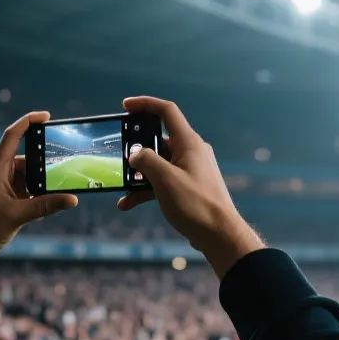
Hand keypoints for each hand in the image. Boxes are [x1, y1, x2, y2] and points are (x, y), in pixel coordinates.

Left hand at [0, 111, 77, 259]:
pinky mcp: (8, 197)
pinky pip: (28, 187)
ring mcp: (3, 184)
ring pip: (29, 174)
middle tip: (65, 165)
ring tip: (62, 185)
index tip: (46, 116)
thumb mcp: (17, 216)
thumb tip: (72, 199)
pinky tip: (53, 197)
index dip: (28, 122)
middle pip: (27, 157)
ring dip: (44, 180)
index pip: (12, 136)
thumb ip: (45, 207)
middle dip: (45, 161)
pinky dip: (40, 191)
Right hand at [117, 97, 262, 276]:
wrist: (219, 235)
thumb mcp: (164, 179)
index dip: (145, 104)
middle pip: (158, 140)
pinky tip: (129, 203)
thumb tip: (135, 154)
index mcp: (188, 143)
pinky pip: (162, 180)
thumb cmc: (196, 205)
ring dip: (138, 176)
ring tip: (122, 190)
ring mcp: (189, 169)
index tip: (125, 106)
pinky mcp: (187, 186)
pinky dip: (146, 189)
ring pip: (157, 164)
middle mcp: (190, 152)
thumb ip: (146, 161)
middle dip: (136, 151)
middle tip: (119, 159)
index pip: (167, 112)